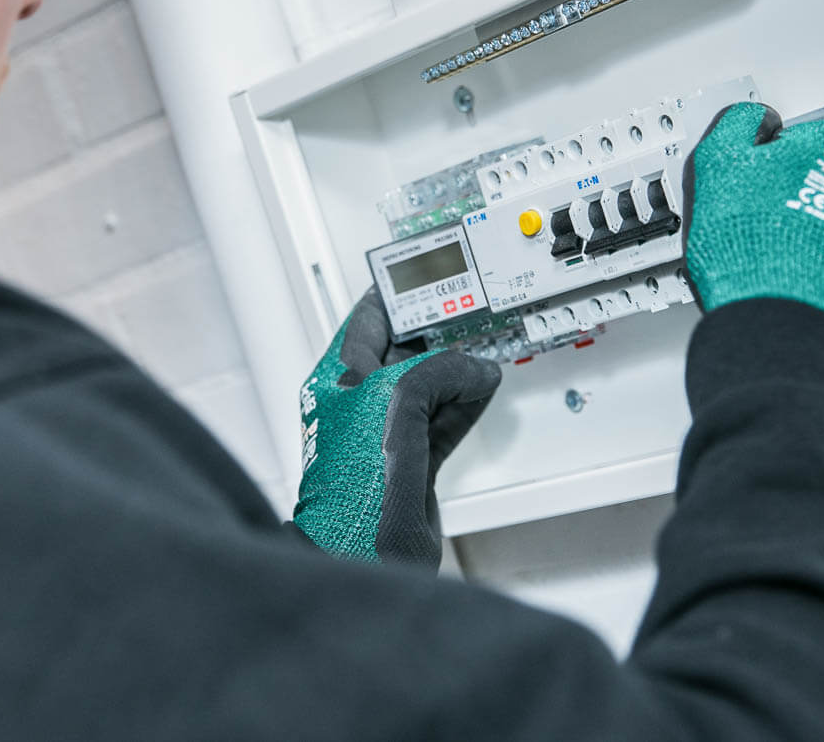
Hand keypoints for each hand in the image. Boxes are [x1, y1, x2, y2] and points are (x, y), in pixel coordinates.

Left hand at [293, 289, 501, 567]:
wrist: (360, 552)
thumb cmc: (352, 482)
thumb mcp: (399, 399)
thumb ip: (441, 371)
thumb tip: (476, 370)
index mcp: (338, 381)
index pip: (369, 321)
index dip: (397, 293)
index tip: (426, 272)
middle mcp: (360, 405)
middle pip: (405, 351)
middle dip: (438, 330)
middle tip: (470, 308)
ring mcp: (387, 435)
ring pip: (430, 386)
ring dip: (459, 367)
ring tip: (485, 343)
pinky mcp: (413, 464)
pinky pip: (445, 420)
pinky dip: (467, 403)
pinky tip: (484, 387)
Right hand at [682, 103, 823, 363]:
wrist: (787, 327)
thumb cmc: (753, 250)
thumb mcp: (716, 167)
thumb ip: (736, 129)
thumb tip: (751, 121)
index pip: (801, 144)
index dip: (769, 169)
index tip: (754, 190)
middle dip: (803, 204)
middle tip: (766, 233)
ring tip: (786, 269)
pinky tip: (813, 292)